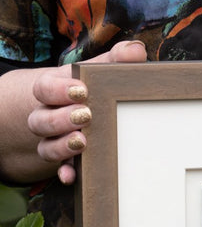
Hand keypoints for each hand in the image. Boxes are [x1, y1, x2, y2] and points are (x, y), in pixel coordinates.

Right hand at [28, 40, 146, 183]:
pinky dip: (65, 173)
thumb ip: (115, 60)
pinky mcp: (66, 160)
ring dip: (61, 145)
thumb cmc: (93, 87)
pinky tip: (72, 176)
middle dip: (60, 119)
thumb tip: (136, 50)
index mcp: (54, 90)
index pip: (43, 88)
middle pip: (40, 119)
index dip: (58, 90)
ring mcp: (54, 140)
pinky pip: (59, 169)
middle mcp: (47, 116)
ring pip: (45, 146)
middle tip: (85, 115)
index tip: (81, 90)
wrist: (82, 108)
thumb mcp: (100, 71)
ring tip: (82, 141)